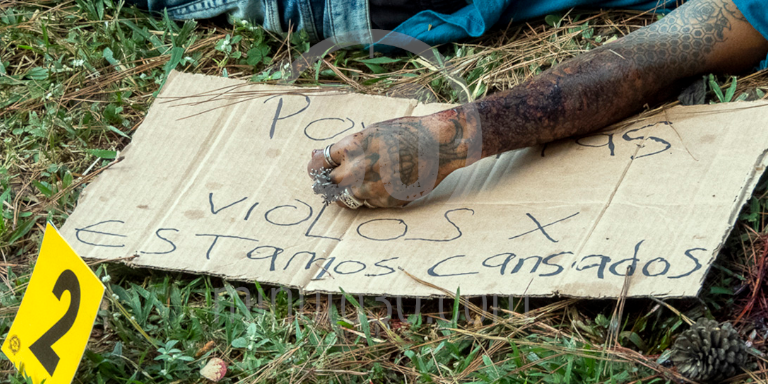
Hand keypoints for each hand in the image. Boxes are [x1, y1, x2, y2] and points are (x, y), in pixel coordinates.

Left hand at [307, 111, 477, 207]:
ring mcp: (372, 189)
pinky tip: (387, 183)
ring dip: (350, 191)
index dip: (315, 167)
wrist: (439, 145)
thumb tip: (318, 156)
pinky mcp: (386, 202)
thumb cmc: (407, 133)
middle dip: (329, 182)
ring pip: (348, 198)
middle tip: (333, 180)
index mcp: (352, 148)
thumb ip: (347, 147)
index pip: (319, 163)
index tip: (316, 169)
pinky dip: (373, 196)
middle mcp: (358, 170)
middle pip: (329, 185)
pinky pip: (370, 204)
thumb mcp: (372, 132)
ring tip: (364, 180)